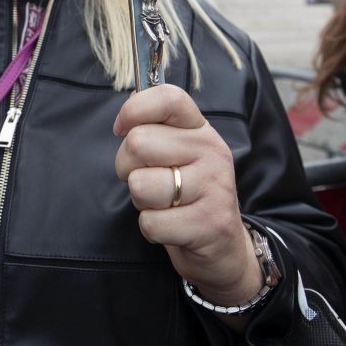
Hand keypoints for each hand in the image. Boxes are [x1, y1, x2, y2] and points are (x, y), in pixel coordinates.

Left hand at [113, 85, 261, 307]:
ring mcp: (214, 188)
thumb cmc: (187, 194)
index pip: (167, 98)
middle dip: (127, 167)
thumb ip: (155, 126)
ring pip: (140, 185)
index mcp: (199, 129)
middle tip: (147, 179)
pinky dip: (151, 229)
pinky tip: (171, 226)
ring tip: (162, 204)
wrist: (223, 248)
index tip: (121, 129)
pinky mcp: (209, 224)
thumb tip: (130, 102)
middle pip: (138, 143)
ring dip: (141, 200)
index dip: (133, 110)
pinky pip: (150, 222)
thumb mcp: (177, 153)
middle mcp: (211, 152)